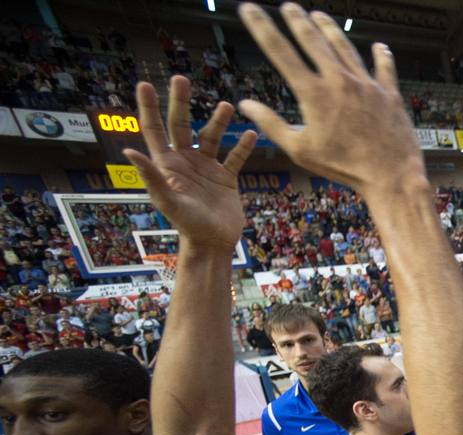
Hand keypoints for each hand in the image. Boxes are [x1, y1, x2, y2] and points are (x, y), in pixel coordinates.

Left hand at [123, 77, 254, 252]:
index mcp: (167, 165)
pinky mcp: (226, 179)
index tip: (145, 84)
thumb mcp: (168, 200)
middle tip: (181, 79)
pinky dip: (243, 146)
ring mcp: (206, 169)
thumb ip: (151, 175)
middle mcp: (185, 162)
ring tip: (227, 106)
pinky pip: (235, 158)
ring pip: (211, 137)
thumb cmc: (188, 225)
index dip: (148, 108)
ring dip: (218, 120)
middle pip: (181, 125)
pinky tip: (251, 133)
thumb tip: (129, 150)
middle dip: (180, 102)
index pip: (154, 130)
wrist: (214, 244)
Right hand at [238, 3, 424, 194]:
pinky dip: (381, 56)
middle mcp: (339, 80)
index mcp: (314, 93)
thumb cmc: (344, 167)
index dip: (262, 26)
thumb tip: (245, 105)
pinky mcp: (389, 93)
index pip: (280, 51)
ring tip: (319, 15)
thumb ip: (272, 125)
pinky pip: (384, 68)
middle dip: (298, 20)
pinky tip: (379, 47)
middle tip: (288, 6)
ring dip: (330, 29)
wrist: (390, 175)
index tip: (249, 9)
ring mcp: (366, 84)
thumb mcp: (300, 150)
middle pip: (314, 40)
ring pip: (345, 47)